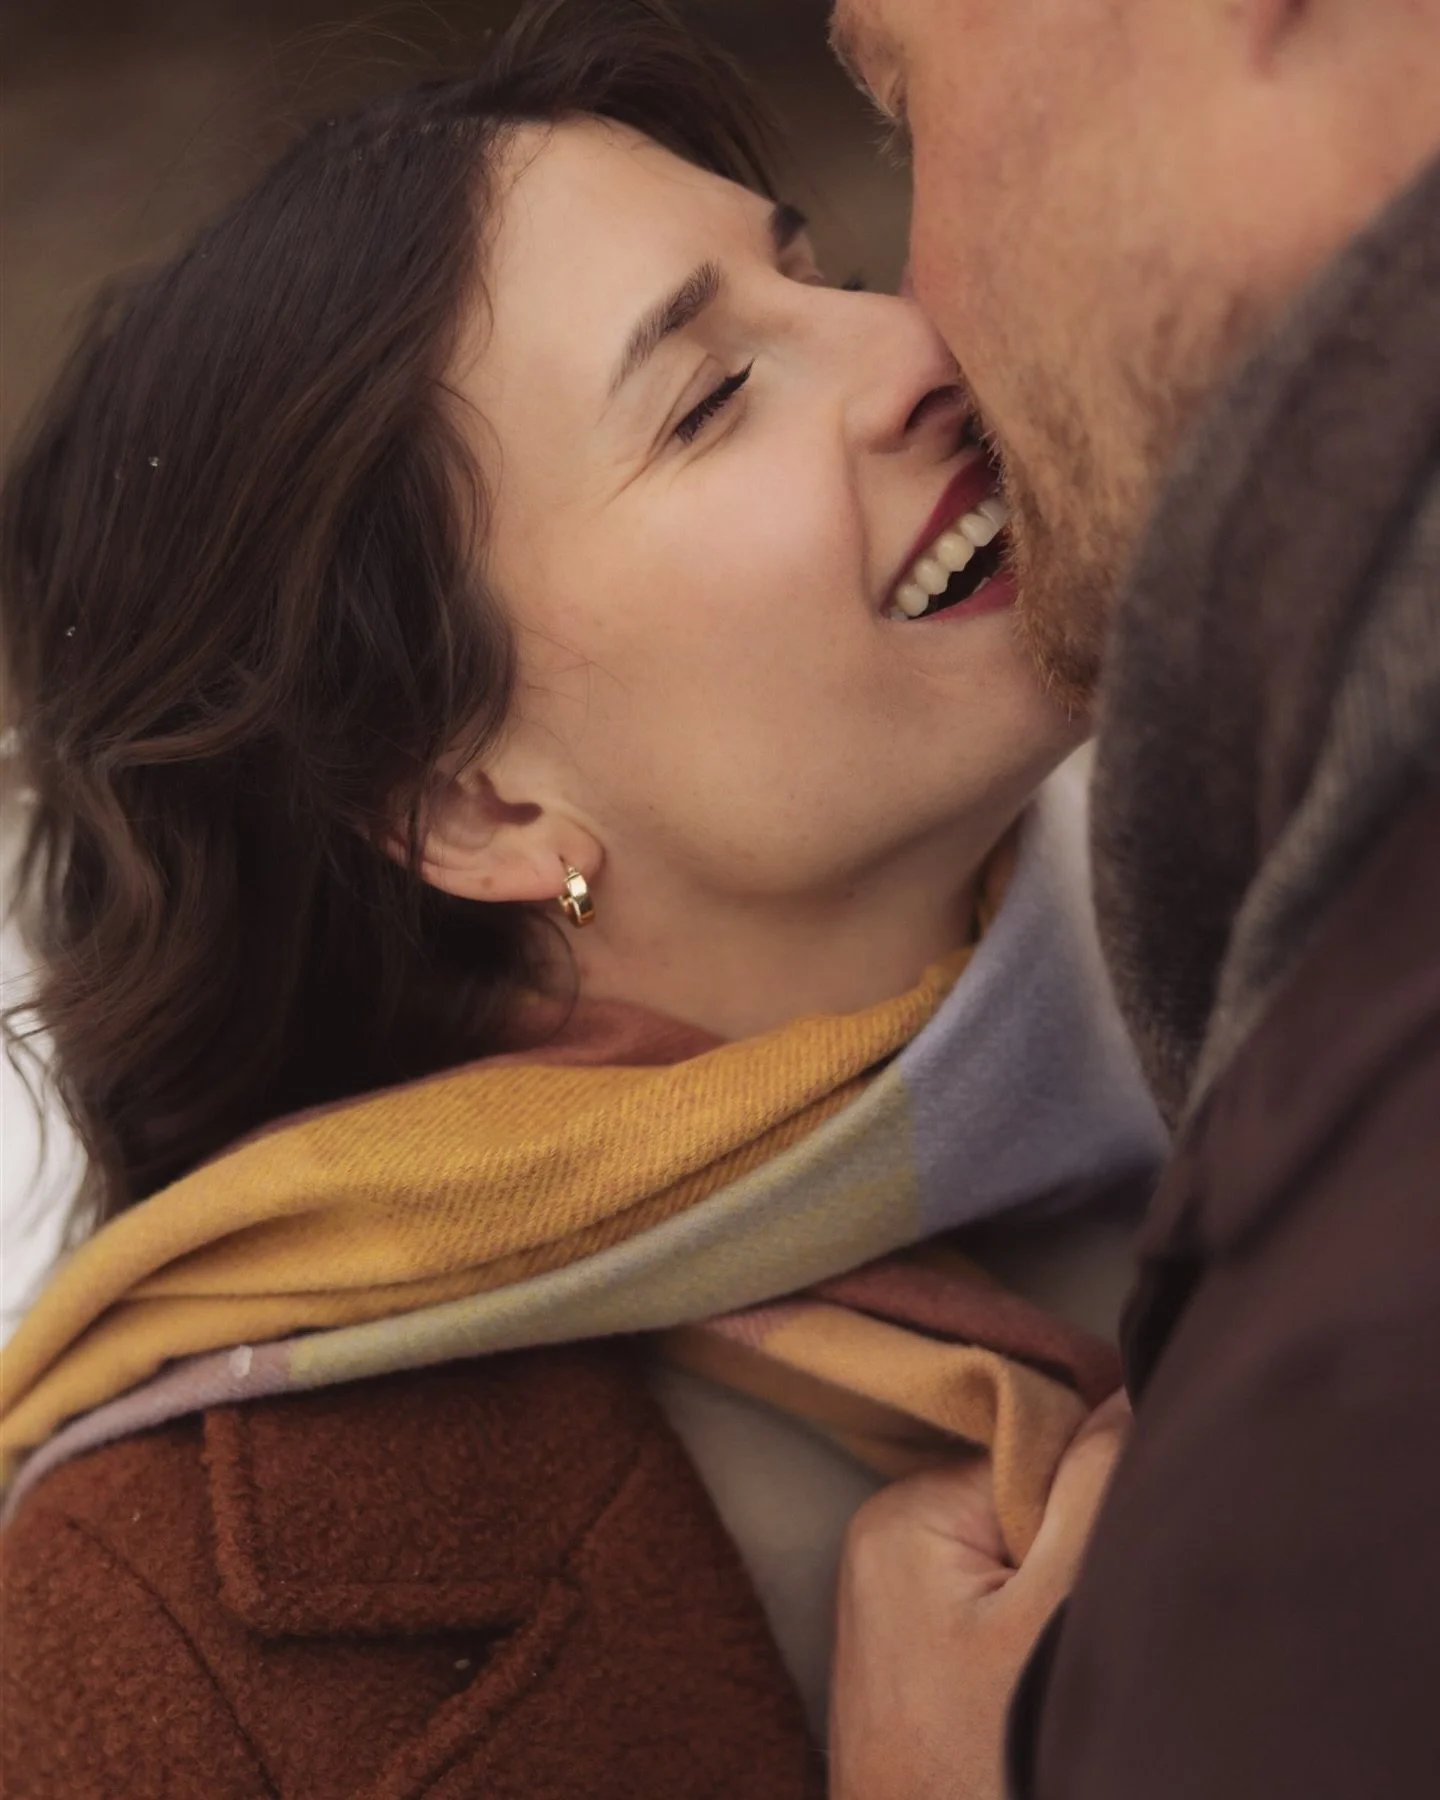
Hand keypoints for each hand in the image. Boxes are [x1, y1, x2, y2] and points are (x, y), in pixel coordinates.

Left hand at [828, 1392, 1130, 1799]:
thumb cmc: (986, 1774)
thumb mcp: (1058, 1614)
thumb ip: (1096, 1481)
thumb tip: (1126, 1388)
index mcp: (900, 1518)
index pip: (1034, 1454)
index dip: (1093, 1503)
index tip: (1102, 1581)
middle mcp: (884, 1555)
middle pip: (1028, 1512)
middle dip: (1077, 1566)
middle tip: (1079, 1652)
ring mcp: (899, 1622)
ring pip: (1023, 1576)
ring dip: (1063, 1621)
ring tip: (1054, 1692)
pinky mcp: (921, 1679)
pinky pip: (1002, 1630)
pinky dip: (1039, 1660)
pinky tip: (1038, 1711)